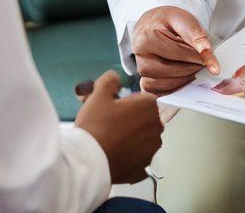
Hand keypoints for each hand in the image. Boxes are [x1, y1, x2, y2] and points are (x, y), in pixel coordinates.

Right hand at [74, 70, 162, 184]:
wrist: (88, 161)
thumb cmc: (95, 125)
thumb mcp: (98, 94)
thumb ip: (110, 79)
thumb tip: (115, 77)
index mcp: (149, 106)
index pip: (142, 98)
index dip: (126, 102)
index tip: (112, 108)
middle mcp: (156, 127)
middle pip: (144, 118)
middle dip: (130, 119)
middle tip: (108, 123)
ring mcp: (151, 149)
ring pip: (142, 138)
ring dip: (131, 137)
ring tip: (109, 140)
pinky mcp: (143, 167)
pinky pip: (138, 156)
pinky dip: (129, 155)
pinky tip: (114, 155)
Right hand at [131, 6, 219, 94]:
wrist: (152, 25)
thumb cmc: (166, 22)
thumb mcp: (181, 19)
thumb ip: (195, 33)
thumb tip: (206, 49)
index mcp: (146, 38)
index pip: (177, 52)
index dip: (196, 56)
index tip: (209, 58)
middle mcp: (139, 57)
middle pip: (170, 70)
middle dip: (191, 68)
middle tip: (203, 63)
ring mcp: (141, 71)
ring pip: (165, 84)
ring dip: (185, 79)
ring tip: (194, 68)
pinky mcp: (145, 82)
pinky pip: (161, 92)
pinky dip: (176, 87)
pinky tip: (185, 77)